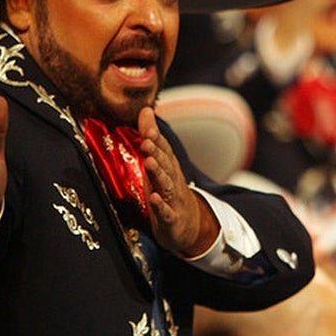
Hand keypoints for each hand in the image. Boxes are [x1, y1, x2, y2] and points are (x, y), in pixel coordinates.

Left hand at [137, 106, 217, 257]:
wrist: (189, 226)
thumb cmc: (169, 192)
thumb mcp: (160, 165)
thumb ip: (151, 138)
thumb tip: (145, 109)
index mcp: (169, 168)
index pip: (164, 150)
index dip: (156, 138)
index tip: (148, 126)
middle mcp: (173, 181)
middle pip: (166, 165)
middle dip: (156, 152)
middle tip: (146, 140)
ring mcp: (174, 201)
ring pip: (167, 186)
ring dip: (158, 174)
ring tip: (149, 163)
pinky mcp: (172, 220)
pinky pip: (167, 213)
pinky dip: (161, 207)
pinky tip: (154, 199)